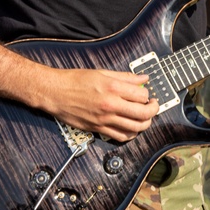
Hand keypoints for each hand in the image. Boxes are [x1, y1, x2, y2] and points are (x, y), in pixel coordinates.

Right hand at [39, 68, 158, 142]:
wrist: (55, 93)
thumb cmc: (75, 80)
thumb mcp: (101, 72)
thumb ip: (125, 77)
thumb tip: (142, 78)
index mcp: (112, 87)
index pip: (142, 95)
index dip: (148, 94)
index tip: (147, 93)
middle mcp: (110, 105)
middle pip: (143, 113)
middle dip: (154, 110)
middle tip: (154, 105)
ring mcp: (104, 119)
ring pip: (135, 128)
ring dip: (145, 123)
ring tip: (145, 117)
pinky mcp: (98, 129)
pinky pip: (121, 137)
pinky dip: (131, 134)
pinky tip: (132, 128)